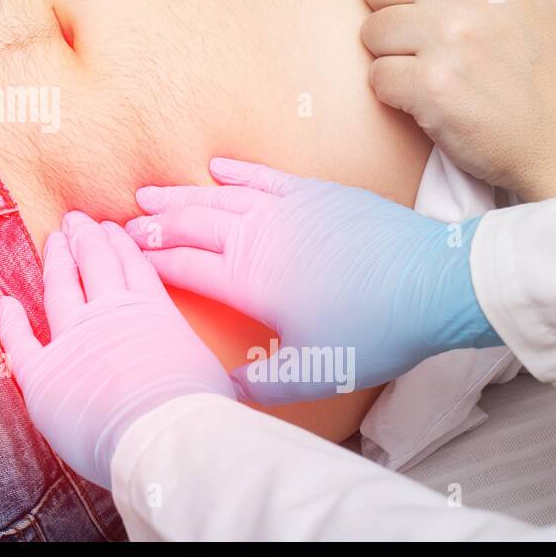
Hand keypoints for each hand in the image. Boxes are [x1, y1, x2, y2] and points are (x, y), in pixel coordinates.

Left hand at [0, 211, 232, 489]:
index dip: (119, 245)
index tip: (110, 228)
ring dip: (56, 260)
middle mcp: (109, 315)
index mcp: (151, 311)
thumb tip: (239, 385)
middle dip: (85, 238)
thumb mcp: (214, 375)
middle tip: (74, 219)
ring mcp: (73, 339)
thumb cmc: (196, 412)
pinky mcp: (43, 373)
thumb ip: (201, 365)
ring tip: (54, 238)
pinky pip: (20, 342)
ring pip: (60, 288)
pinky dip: (10, 322)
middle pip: (94, 265)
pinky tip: (5, 303)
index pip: (133, 268)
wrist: (162, 435)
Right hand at [125, 157, 501, 404]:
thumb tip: (225, 389)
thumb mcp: (315, 371)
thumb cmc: (374, 331)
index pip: (183, 266)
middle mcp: (257, 236)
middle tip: (123, 225)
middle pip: (190, 224)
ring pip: (216, 196)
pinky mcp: (315, 193)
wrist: (432, 282)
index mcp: (249, 279)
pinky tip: (215, 167)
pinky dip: (234, 171)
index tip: (124, 256)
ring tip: (148, 193)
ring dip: (180, 195)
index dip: (150, 260)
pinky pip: (262, 176)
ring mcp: (285, 208)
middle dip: (152, 224)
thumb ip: (264, 383)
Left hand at [362, 0, 555, 200]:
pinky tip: (427, 95)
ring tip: (433, 66)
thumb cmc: (539, 55)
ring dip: (393, 54)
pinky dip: (394, 92)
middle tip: (433, 38)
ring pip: (370, 31)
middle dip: (394, 12)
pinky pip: (375, 77)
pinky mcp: (431, 86)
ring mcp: (449, 39)